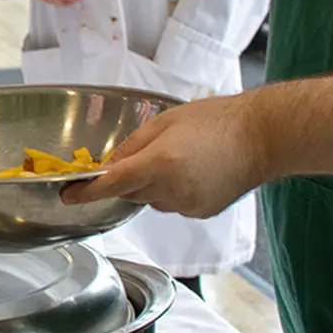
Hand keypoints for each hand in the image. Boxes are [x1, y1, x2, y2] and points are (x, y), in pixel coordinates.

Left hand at [60, 94, 267, 217]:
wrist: (264, 137)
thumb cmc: (216, 121)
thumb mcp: (164, 122)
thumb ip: (132, 146)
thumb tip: (108, 166)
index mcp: (160, 163)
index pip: (112, 184)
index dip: (86, 192)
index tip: (68, 195)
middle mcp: (172, 189)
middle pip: (130, 192)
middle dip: (127, 179)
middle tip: (145, 156)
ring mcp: (188, 204)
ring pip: (150, 199)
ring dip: (151, 185)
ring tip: (179, 158)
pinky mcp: (200, 211)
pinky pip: (172, 204)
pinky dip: (171, 192)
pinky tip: (192, 172)